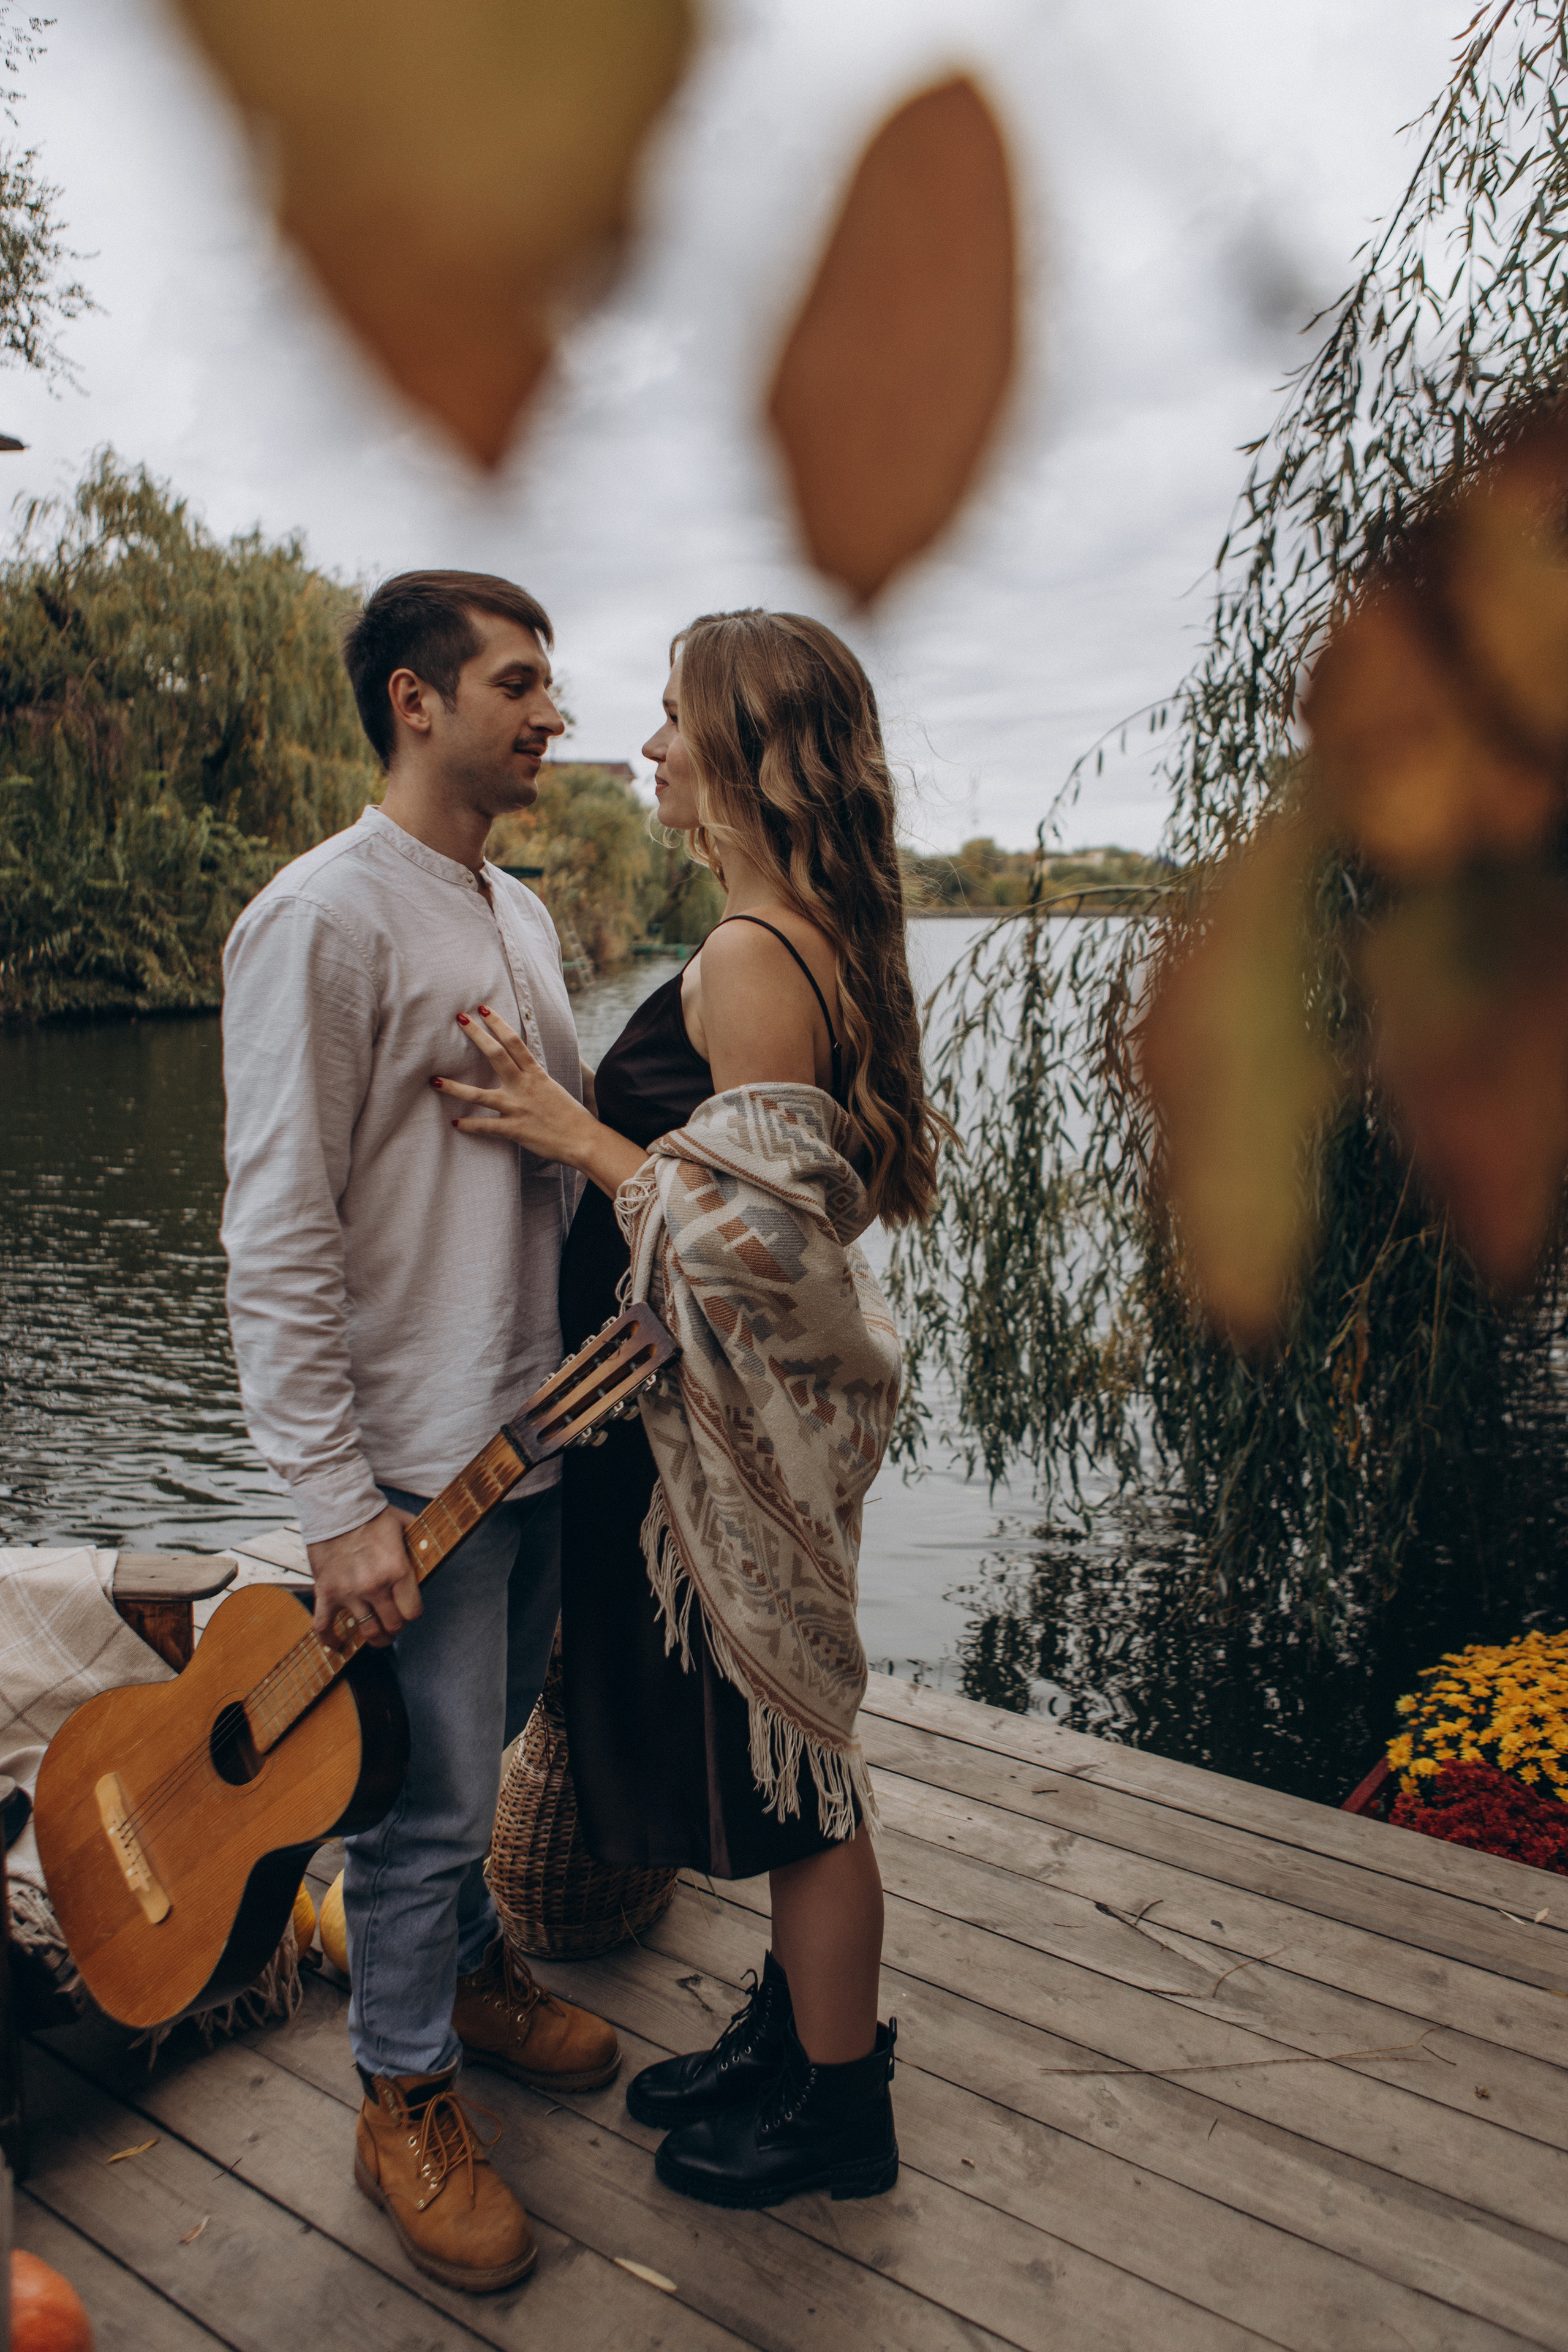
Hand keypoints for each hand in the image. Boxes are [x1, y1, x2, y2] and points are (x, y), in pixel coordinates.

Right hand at [308, 1504, 420, 1645]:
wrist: (335, 1506)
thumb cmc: (372, 1515)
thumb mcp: (406, 1524)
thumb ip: (421, 1543)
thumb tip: (435, 1552)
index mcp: (397, 1570)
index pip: (413, 1612)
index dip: (413, 1613)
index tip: (409, 1608)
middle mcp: (374, 1586)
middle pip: (393, 1626)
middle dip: (396, 1626)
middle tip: (394, 1621)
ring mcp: (348, 1592)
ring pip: (366, 1632)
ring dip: (374, 1636)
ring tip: (377, 1633)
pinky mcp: (325, 1592)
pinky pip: (324, 1627)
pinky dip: (330, 1640)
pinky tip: (338, 1645)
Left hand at [432, 1004, 596, 1164]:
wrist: (584, 1141)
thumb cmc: (571, 1116)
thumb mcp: (554, 1089)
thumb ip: (536, 1077)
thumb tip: (525, 1068)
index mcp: (536, 1074)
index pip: (514, 1042)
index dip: (498, 1023)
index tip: (483, 1009)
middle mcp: (524, 1086)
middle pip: (496, 1055)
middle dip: (477, 1035)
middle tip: (459, 1018)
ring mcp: (517, 1108)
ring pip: (480, 1095)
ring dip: (455, 1088)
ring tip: (435, 1080)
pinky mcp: (514, 1129)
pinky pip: (486, 1127)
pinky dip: (469, 1126)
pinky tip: (455, 1123)